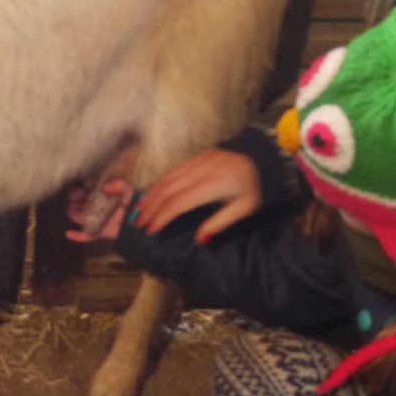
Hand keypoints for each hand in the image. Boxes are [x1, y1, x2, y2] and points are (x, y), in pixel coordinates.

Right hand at [64, 178, 132, 242]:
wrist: (140, 221)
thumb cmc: (135, 203)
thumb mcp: (129, 190)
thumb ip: (120, 184)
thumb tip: (104, 187)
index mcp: (101, 195)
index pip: (86, 190)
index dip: (81, 187)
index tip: (82, 185)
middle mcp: (96, 206)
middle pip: (79, 202)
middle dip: (74, 198)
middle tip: (74, 196)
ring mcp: (96, 219)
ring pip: (79, 216)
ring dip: (73, 212)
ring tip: (72, 208)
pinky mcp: (99, 231)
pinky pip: (86, 236)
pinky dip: (77, 236)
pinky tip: (69, 233)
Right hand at [133, 148, 258, 242]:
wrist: (258, 157)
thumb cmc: (251, 187)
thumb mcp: (244, 208)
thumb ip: (220, 223)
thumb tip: (199, 240)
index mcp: (212, 185)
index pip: (179, 202)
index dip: (162, 216)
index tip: (150, 230)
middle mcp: (201, 171)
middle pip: (168, 190)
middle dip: (150, 208)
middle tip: (137, 223)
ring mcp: (197, 161)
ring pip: (167, 178)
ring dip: (150, 194)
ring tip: (138, 209)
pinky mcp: (195, 156)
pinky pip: (172, 170)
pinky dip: (158, 182)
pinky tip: (150, 192)